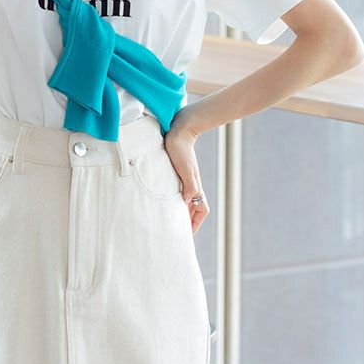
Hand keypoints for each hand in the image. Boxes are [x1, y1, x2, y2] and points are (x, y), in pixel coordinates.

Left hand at [163, 109, 209, 235]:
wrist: (179, 129)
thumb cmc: (180, 148)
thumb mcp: (184, 168)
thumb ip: (189, 185)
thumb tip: (187, 201)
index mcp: (194, 185)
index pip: (201, 210)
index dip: (195, 223)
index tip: (186, 234)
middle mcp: (191, 184)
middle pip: (193, 207)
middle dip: (186, 220)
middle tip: (174, 230)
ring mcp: (184, 178)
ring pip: (184, 199)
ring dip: (178, 210)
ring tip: (167, 219)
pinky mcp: (176, 171)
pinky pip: (176, 190)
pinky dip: (172, 198)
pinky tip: (162, 199)